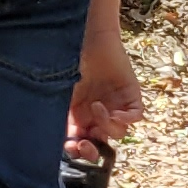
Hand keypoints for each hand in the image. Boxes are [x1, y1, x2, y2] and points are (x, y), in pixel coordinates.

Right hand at [69, 29, 144, 149]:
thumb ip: (58, 116)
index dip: (77, 151)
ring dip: (107, 126)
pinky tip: (115, 112)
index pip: (81, 144)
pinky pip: (136, 116)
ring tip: (97, 106)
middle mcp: (97, 114)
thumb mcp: (58, 93)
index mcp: (78, 116)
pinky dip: (127, 119)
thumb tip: (52, 141)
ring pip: (118, 132)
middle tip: (87, 144)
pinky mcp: (131, 95)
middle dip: (94, 149)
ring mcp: (116, 106)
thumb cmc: (67, 61)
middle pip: (101, 143)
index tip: (72, 146)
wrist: (86, 36)